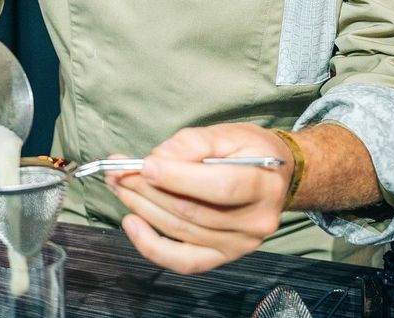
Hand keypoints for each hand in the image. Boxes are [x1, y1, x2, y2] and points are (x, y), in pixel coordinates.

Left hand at [105, 122, 292, 273]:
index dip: (178, 178)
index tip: (144, 165)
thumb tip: (159, 158)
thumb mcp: (230, 133)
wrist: (276, 177)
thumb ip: (194, 142)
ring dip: (142, 207)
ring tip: (119, 185)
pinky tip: (131, 222)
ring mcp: (239, 245)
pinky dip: (151, 246)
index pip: (219, 187)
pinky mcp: (222, 257)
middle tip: (118, 171)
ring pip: (181, 230)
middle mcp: (254, 222)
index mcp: (263, 185)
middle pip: (192, 210)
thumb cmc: (251, 151)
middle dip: (147, 189)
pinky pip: (183, 261)